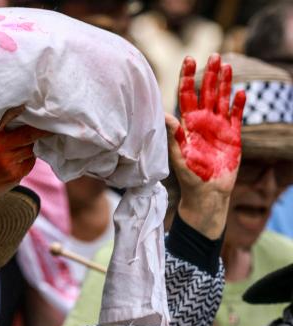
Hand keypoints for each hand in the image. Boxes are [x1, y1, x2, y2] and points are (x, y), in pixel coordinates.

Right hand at [0, 106, 50, 226]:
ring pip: (30, 148)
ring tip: (20, 147)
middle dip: (41, 129)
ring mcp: (8, 162)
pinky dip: (27, 159)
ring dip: (30, 146)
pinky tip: (17, 161)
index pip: (8, 116)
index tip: (29, 104)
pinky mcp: (14, 175)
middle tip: (51, 123)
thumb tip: (21, 118)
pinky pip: (30, 162)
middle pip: (29, 134)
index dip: (20, 109)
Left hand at [166, 54, 245, 238]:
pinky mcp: (233, 136)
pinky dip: (238, 104)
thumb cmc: (188, 177)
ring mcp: (218, 127)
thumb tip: (164, 115)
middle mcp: (202, 122)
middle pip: (206, 92)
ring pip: (222, 99)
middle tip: (214, 54)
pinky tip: (240, 92)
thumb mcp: (178, 155)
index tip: (188, 59)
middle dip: (209, 73)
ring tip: (227, 64)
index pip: (186, 95)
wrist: (206, 193)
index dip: (187, 78)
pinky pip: (236, 116)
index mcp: (187, 124)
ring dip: (224, 83)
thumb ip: (174, 135)